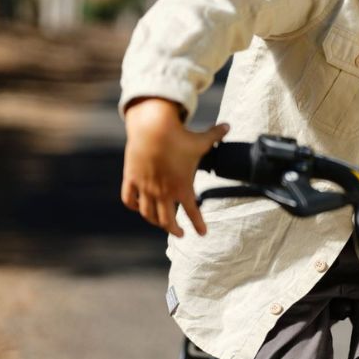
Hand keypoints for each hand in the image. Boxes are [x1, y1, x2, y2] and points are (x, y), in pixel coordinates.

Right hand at [121, 97, 228, 236]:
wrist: (153, 128)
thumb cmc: (180, 136)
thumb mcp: (201, 139)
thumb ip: (216, 135)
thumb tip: (229, 125)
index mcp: (182, 187)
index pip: (193, 213)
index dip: (198, 225)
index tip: (203, 233)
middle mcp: (163, 192)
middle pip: (167, 221)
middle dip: (174, 229)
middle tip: (180, 233)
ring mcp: (146, 187)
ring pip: (148, 214)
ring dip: (155, 221)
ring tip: (160, 223)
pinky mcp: (131, 179)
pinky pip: (130, 199)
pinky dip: (134, 206)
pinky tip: (138, 207)